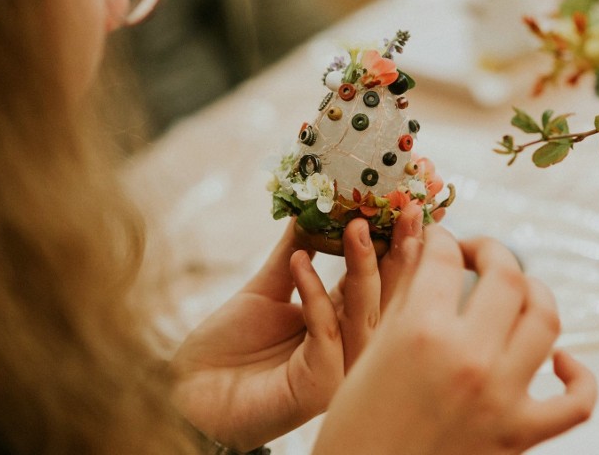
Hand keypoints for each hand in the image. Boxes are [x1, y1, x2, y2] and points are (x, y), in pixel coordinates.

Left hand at [170, 207, 423, 450]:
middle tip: (409, 210)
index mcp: (341, 323)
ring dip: (364, 268)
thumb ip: (294, 253)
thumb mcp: (266, 290)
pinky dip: (315, 294)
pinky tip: (302, 263)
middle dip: (400, 253)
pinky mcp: (318, 385)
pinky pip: (326, 333)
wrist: (190, 393)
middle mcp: (348, 347)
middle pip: (386, 298)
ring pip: (364, 315)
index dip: (394, 244)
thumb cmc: (228, 347)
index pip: (379, 280)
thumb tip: (311, 208)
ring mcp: (338, 369)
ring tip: (357, 226)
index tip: (407, 205)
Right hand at [314, 227, 596, 454]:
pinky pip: (577, 401)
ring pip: (546, 320)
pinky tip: (558, 360)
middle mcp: (467, 358)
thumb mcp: (371, 350)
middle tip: (475, 254)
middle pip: (507, 276)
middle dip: (492, 251)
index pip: (445, 256)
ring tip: (515, 290)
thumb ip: (404, 294)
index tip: (440, 240)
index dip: (442, 238)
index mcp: (419, 332)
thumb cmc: (355, 422)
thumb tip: (423, 246)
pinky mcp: (520, 435)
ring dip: (535, 293)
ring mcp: (501, 398)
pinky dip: (577, 375)